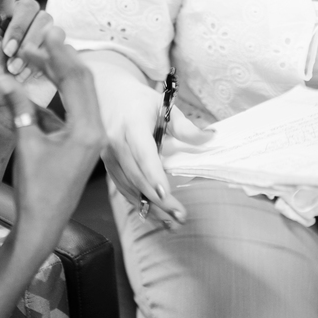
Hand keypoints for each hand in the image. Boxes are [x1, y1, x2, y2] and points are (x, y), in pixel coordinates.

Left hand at [0, 0, 62, 130]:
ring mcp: (45, 43)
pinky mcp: (58, 58)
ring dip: (36, 52)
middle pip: (41, 14)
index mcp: (9, 20)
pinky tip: (32, 77)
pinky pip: (64, 48)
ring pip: (53, 30)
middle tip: (12, 64)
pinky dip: (47, 62)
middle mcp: (29, 28)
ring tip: (19, 73)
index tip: (6, 49)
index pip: (23, 5)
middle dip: (26, 40)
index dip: (17, 25)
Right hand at [2, 36, 105, 252]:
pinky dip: (56, 98)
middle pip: (83, 83)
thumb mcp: (26, 145)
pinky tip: (35, 88)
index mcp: (88, 130)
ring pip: (79, 96)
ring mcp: (91, 139)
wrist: (42, 225)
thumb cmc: (36, 190)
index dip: (60, 54)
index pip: (77, 80)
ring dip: (60, 76)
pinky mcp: (82, 145)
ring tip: (38, 56)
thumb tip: (8, 82)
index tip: (47, 34)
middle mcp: (95, 131)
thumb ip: (20, 110)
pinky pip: (72, 112)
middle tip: (45, 36)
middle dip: (63, 59)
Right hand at [87, 58, 211, 224]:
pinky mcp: (107, 165)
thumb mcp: (165, 106)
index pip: (142, 154)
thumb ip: (186, 126)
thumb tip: (211, 138)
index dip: (153, 175)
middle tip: (179, 216)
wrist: (107, 95)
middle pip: (136, 176)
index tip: (167, 194)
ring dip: (149, 207)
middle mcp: (114, 141)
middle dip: (158, 200)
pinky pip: (122, 188)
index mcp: (131, 124)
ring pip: (128, 187)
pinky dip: (138, 202)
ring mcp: (107, 155)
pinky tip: (154, 215)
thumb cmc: (140, 101)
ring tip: (171, 222)